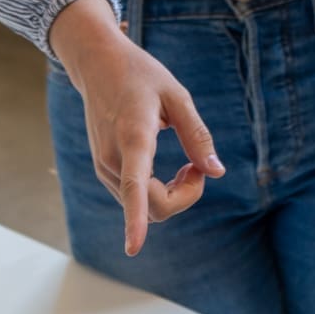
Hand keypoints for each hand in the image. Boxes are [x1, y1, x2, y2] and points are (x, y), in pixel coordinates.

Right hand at [48, 0, 226, 255]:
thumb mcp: (177, 95)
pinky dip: (157, 193)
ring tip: (188, 164)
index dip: (136, 219)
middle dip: (184, 197)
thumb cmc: (141, 75)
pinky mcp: (104, 170)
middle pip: (151, 206)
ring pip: (144, 207)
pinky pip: (136, 198)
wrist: (98, 65)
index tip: (134, 248)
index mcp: (134, 136)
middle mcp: (113, 158)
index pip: (135, 185)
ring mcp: (105, 166)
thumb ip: (196, 135)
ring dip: (172, 195)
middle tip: (199, 167)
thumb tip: (216, 172)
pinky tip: (171, 170)